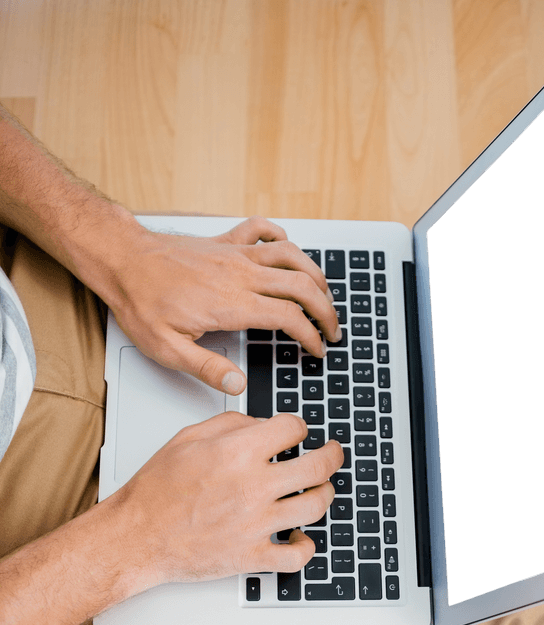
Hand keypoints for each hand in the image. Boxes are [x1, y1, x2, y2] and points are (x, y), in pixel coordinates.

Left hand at [106, 216, 341, 395]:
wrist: (121, 259)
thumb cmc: (141, 302)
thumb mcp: (168, 349)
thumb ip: (207, 369)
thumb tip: (237, 385)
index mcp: (232, 304)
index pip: (289, 319)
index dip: (311, 337)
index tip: (317, 350)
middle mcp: (240, 275)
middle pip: (302, 286)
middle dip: (326, 309)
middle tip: (332, 328)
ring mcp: (234, 254)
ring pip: (292, 256)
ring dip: (315, 274)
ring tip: (323, 294)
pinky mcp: (224, 241)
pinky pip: (262, 230)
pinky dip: (281, 237)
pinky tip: (287, 248)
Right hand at [115, 410, 343, 584]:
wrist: (137, 535)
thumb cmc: (156, 490)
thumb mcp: (188, 438)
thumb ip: (230, 425)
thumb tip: (262, 424)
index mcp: (238, 453)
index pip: (293, 429)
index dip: (298, 427)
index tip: (297, 432)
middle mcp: (253, 486)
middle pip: (317, 466)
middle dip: (332, 456)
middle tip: (333, 454)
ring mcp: (256, 524)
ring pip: (315, 507)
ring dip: (325, 495)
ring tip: (322, 490)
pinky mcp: (252, 556)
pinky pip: (297, 556)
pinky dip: (306, 547)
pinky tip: (301, 537)